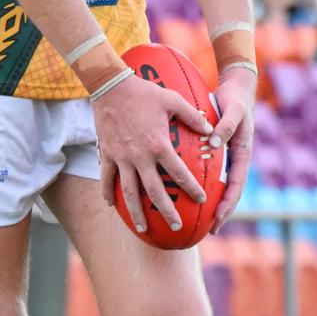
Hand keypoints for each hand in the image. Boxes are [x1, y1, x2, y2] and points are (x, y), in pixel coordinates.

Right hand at [93, 73, 213, 232]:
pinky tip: (112, 205)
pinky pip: (106, 178)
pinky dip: (108, 193)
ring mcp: (122, 157)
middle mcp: (140, 156)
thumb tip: (210, 129)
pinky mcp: (107, 154)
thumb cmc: (144, 92)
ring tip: (142, 228)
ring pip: (129, 192)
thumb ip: (192, 116)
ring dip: (136, 212)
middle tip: (176, 226)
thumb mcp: (172, 100)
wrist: (111, 86)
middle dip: (166, 211)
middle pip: (155, 191)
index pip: (179, 173)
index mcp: (159, 145)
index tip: (201, 200)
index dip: (191, 188)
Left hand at [209, 66, 255, 233]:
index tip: (218, 218)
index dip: (228, 204)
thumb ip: (225, 126)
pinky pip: (211, 170)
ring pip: (220, 184)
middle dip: (221, 212)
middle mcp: (235, 159)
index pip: (236, 186)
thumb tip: (214, 143)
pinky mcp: (218, 151)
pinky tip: (187, 189)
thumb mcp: (233, 111)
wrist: (237, 89)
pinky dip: (202, 182)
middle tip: (209, 230)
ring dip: (212, 201)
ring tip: (197, 219)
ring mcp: (227, 156)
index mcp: (242, 154)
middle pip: (229, 191)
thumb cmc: (235, 100)